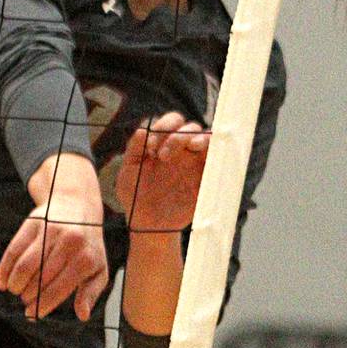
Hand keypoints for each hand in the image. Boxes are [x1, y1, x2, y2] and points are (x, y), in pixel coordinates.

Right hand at [0, 160, 108, 321]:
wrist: (77, 205)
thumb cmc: (87, 245)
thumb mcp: (98, 268)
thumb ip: (91, 293)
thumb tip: (82, 315)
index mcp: (85, 258)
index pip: (59, 289)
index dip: (43, 305)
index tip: (32, 315)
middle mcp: (69, 243)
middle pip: (40, 279)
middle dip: (29, 295)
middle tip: (25, 301)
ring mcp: (50, 230)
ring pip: (25, 265)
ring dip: (15, 283)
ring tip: (15, 290)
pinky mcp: (34, 222)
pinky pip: (14, 249)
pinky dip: (5, 268)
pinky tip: (2, 281)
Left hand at [115, 113, 209, 234]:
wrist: (147, 226)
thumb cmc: (135, 196)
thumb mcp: (129, 169)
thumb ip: (134, 147)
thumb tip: (144, 129)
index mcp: (164, 143)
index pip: (173, 121)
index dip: (164, 126)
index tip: (151, 148)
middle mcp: (183, 151)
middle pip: (192, 127)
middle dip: (179, 135)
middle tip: (163, 156)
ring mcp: (196, 165)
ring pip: (208, 140)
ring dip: (201, 138)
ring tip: (191, 146)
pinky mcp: (205, 181)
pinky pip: (218, 164)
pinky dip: (216, 156)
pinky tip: (204, 162)